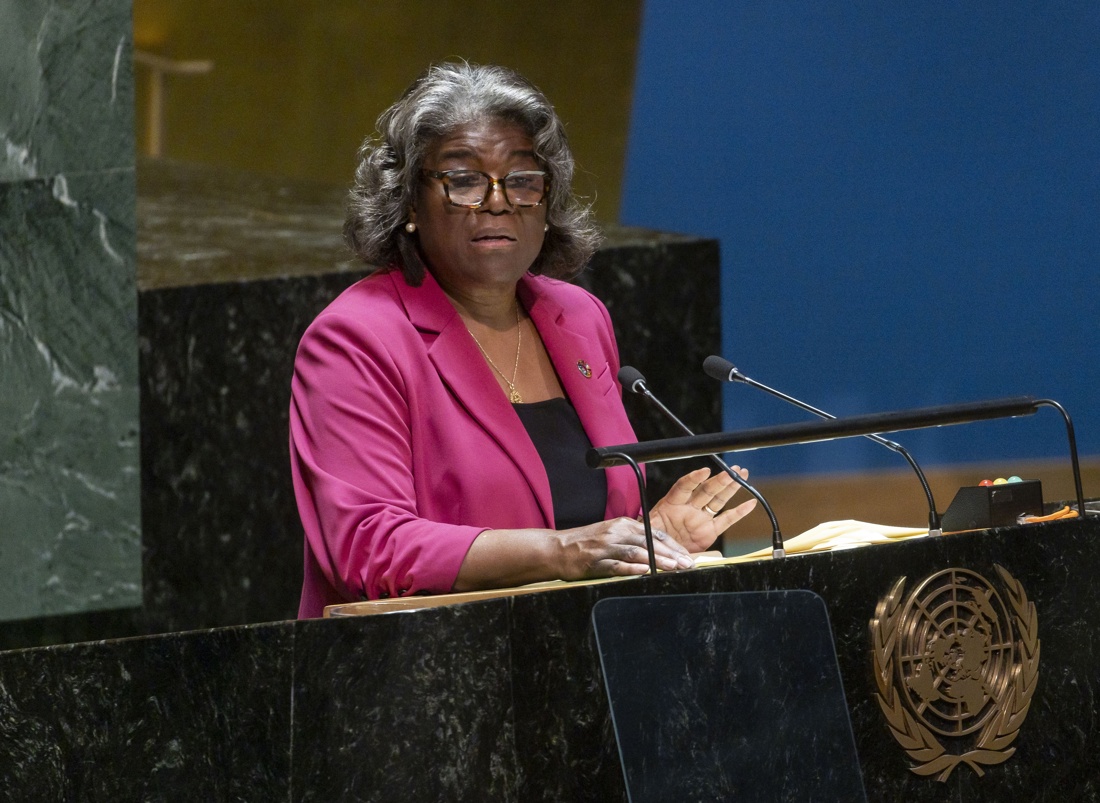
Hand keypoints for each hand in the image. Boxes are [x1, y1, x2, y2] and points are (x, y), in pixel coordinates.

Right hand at [555, 517, 695, 578]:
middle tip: (687, 565)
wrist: (556, 548)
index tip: (687, 556)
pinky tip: (645, 572)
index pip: (654, 533)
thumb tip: (658, 551)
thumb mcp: (611, 534)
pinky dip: (631, 568)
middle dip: (671, 554)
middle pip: (649, 542)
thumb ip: (632, 540)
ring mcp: (605, 547)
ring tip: (673, 568)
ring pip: (636, 552)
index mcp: (622, 524)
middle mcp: (615, 532)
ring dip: (657, 560)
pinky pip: (616, 565)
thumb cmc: (586, 544)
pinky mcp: (595, 562)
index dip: (673, 545)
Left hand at [648, 466, 756, 552]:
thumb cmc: (652, 539)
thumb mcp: (649, 532)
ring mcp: (700, 518)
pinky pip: (726, 520)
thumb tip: (660, 535)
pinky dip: (738, 512)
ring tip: (742, 474)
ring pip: (718, 499)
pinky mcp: (710, 531)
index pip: (684, 487)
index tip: (705, 471)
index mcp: (671, 504)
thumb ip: (655, 531)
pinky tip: (749, 503)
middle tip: (733, 470)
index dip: (694, 478)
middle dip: (720, 480)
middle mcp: (688, 507)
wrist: (659, 553)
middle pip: (706, 490)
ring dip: (730, 487)